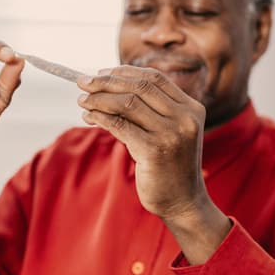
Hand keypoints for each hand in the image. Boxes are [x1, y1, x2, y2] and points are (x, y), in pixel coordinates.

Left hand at [77, 66, 231, 261]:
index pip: (155, 78)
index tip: (102, 72)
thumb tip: (108, 88)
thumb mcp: (168, 133)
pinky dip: (100, 117)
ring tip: (82, 102)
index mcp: (192, 109)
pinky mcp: (154, 150)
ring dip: (99, 99)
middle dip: (106, 82)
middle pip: (139, 86)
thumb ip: (150, 111)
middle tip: (82, 82)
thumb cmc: (170, 167)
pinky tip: (89, 117)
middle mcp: (185, 118)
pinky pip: (120, 125)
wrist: (183, 203)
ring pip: (127, 103)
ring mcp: (171, 133)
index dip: (126, 72)